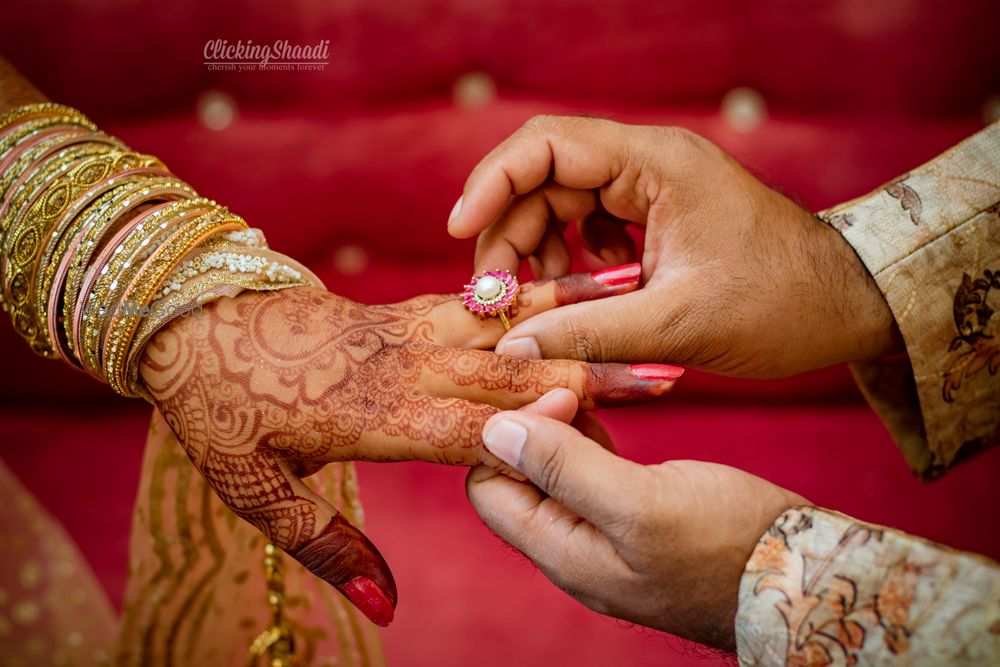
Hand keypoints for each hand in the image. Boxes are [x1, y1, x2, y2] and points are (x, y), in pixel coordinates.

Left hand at [138, 276, 681, 625]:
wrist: (191, 322)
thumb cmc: (222, 410)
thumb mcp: (254, 490)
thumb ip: (327, 543)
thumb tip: (390, 601)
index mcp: (372, 414)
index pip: (470, 423)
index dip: (538, 420)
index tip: (605, 412)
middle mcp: (401, 364)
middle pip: (507, 369)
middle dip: (590, 367)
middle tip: (665, 367)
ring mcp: (407, 327)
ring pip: (502, 320)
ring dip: (575, 313)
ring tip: (639, 295)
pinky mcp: (407, 308)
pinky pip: (479, 296)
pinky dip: (533, 287)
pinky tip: (576, 278)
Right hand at [448, 115, 901, 376]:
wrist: (845, 306)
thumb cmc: (781, 305)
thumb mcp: (677, 325)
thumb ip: (588, 334)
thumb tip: (509, 348)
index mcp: (656, 164)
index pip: (547, 145)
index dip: (492, 183)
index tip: (458, 232)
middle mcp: (649, 165)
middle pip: (544, 180)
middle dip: (509, 235)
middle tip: (494, 297)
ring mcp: (653, 190)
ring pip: (562, 206)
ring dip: (538, 253)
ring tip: (541, 304)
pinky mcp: (658, 218)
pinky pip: (590, 228)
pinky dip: (573, 263)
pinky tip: (586, 298)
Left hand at [466, 389, 805, 649]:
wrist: (805, 576)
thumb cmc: (731, 545)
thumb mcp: (641, 503)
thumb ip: (564, 468)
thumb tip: (495, 430)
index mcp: (564, 553)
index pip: (488, 489)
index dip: (507, 436)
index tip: (555, 395)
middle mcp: (574, 549)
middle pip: (516, 480)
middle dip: (529, 426)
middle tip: (567, 380)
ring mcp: (605, 537)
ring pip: (553, 473)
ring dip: (559, 427)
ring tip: (585, 387)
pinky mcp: (635, 520)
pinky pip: (589, 475)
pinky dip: (589, 438)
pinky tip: (606, 411)